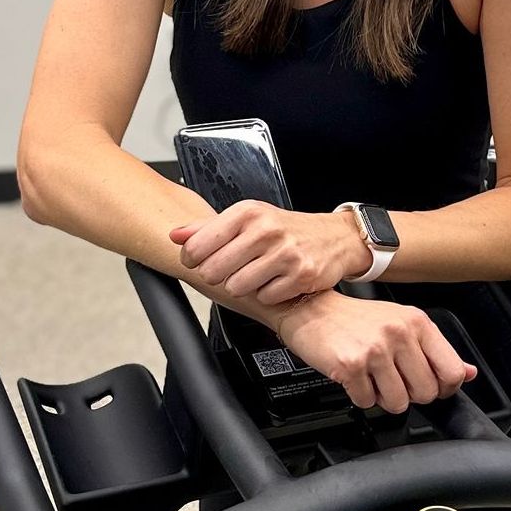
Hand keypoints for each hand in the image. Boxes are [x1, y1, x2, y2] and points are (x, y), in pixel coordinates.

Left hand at [170, 202, 365, 304]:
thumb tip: (175, 235)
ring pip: (237, 287)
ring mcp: (285, 254)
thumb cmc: (286, 229)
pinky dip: (268, 294)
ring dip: (244, 286)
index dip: (192, 259)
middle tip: (231, 269)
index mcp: (247, 213)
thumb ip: (208, 228)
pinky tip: (276, 281)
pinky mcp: (300, 276)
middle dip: (218, 275)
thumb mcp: (248, 219)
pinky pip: (265, 297)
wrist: (335, 237)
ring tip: (257, 274)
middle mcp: (266, 230)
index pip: (198, 245)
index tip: (198, 260)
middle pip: (214, 270)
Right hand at [275, 293, 476, 413]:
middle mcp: (399, 334)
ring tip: (373, 379)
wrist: (310, 309)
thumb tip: (468, 373)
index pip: (452, 371)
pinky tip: (355, 378)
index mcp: (417, 323)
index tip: (432, 386)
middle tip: (393, 380)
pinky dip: (361, 397)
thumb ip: (436, 350)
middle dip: (410, 394)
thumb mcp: (401, 323)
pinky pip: (368, 403)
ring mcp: (374, 350)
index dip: (444, 388)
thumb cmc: (354, 318)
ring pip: (398, 403)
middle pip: (426, 393)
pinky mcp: (350, 366)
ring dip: (384, 398)